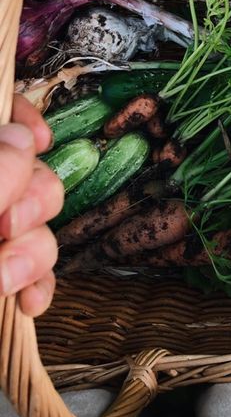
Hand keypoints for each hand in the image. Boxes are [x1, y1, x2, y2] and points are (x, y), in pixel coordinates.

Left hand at [0, 95, 63, 316]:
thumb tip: (22, 139)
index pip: (3, 112)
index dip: (22, 114)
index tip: (39, 141)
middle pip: (32, 170)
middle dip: (35, 199)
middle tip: (5, 227)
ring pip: (40, 225)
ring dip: (34, 252)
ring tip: (3, 281)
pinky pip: (34, 275)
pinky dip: (37, 287)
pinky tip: (26, 303)